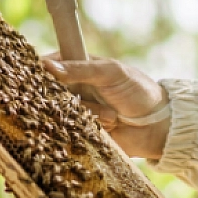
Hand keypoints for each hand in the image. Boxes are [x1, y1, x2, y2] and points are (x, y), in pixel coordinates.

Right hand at [41, 55, 169, 160]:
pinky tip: (110, 126)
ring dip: (89, 113)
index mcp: (78, 68)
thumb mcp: (111, 73)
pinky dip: (89, 128)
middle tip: (85, 98)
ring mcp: (75, 112)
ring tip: (112, 116)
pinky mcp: (80, 133)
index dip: (41, 69)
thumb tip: (46, 64)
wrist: (157, 126)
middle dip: (68, 97)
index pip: (49, 63)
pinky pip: (70, 132)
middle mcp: (72, 89)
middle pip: (49, 91)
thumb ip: (80, 69)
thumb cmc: (137, 91)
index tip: (43, 74)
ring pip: (60, 113)